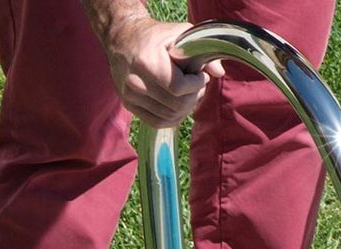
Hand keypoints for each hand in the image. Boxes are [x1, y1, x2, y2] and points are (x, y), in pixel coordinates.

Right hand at [102, 16, 224, 127]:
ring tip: (187, 93)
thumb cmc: (154, 34)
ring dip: (185, 108)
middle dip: (194, 97)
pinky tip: (178, 104)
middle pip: (176, 105)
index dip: (196, 85)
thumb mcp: (179, 33)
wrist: (121, 36)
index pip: (179, 88)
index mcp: (147, 63)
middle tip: (196, 86)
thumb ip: (201, 50)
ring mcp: (130, 95)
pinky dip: (173, 117)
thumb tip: (219, 73)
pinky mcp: (128, 104)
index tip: (200, 75)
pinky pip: (157, 122)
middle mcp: (136, 82)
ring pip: (169, 116)